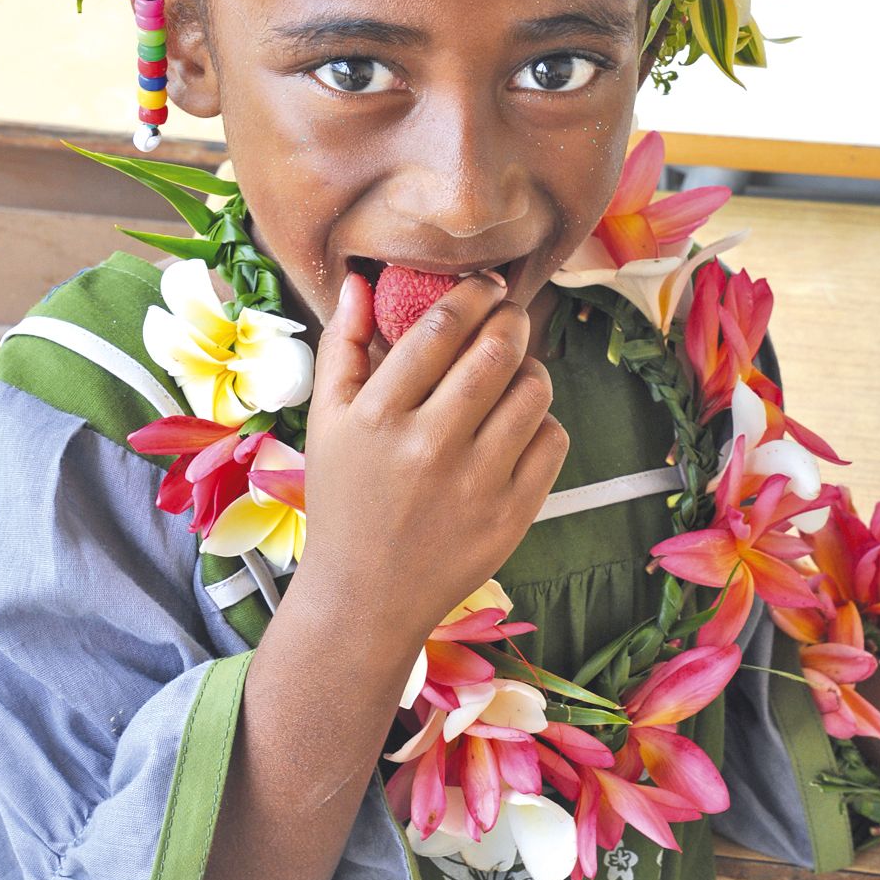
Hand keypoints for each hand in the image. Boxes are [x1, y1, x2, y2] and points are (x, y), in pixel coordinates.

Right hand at [293, 270, 568, 649]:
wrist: (364, 598)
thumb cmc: (344, 500)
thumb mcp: (326, 422)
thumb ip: (341, 346)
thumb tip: (358, 281)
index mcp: (378, 417)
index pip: (440, 328)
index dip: (472, 294)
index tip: (483, 286)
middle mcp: (428, 447)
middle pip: (496, 350)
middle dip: (510, 319)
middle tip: (508, 317)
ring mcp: (475, 483)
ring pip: (534, 390)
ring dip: (530, 367)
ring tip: (513, 371)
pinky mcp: (511, 514)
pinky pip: (553, 440)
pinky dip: (542, 421)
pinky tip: (516, 426)